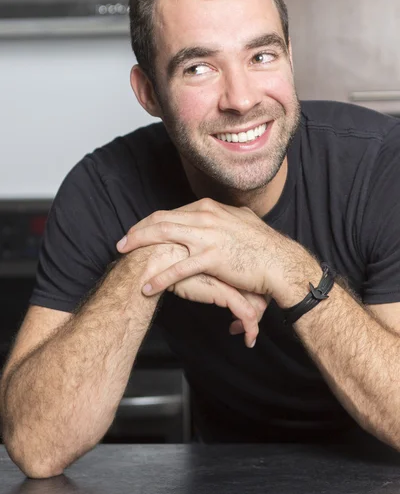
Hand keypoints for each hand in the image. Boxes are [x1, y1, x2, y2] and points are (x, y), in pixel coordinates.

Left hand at [117, 198, 292, 299]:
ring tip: (124, 255)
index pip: (172, 212)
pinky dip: (159, 277)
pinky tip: (147, 286)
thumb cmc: (263, 245)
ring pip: (164, 235)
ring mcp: (207, 236)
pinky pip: (178, 267)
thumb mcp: (243, 221)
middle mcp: (206, 217)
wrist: (280, 262)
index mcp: (211, 208)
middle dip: (138, 230)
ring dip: (140, 244)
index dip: (152, 222)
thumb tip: (220, 213)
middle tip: (122, 242)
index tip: (140, 230)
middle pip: (161, 219)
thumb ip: (226, 216)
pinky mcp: (211, 257)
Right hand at [130, 243, 267, 347]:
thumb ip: (202, 258)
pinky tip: (248, 340)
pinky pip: (248, 315)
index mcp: (230, 252)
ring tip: (249, 332)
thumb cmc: (168, 255)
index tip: (251, 301)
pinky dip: (251, 329)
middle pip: (260, 286)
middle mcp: (235, 264)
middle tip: (254, 319)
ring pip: (258, 302)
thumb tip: (204, 268)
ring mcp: (232, 278)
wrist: (157, 259)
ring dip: (257, 320)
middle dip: (261, 306)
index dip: (255, 289)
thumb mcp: (190, 251)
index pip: (253, 272)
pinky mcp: (225, 293)